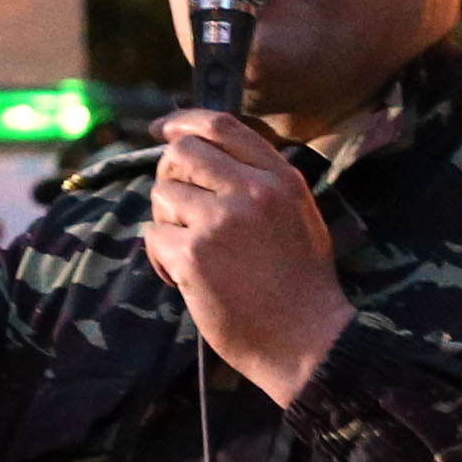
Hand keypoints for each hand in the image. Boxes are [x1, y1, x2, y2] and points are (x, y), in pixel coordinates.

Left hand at [146, 111, 353, 404]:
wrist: (307, 340)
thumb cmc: (301, 285)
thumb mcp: (297, 214)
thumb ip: (261, 181)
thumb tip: (206, 156)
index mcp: (279, 177)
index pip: (221, 125)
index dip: (183, 121)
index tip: (162, 128)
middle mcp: (251, 189)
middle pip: (181, 154)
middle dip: (169, 178)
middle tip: (178, 211)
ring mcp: (221, 220)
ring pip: (162, 195)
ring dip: (166, 222)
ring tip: (190, 253)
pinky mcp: (194, 255)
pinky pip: (154, 236)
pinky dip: (160, 258)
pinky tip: (181, 278)